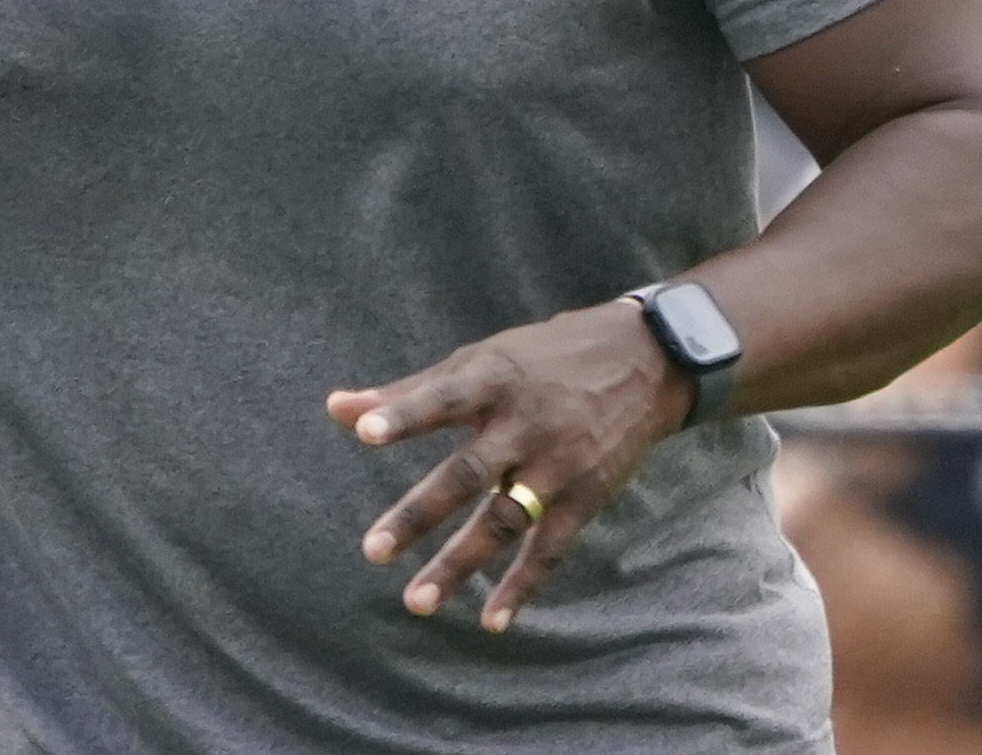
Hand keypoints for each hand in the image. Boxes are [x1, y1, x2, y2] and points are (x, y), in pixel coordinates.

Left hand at [327, 302, 685, 631]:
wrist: (646, 362)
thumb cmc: (541, 360)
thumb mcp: (480, 361)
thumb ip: (408, 392)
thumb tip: (335, 409)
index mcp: (493, 380)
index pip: (441, 398)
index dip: (405, 414)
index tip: (364, 433)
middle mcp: (525, 424)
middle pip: (466, 474)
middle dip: (419, 513)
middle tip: (373, 550)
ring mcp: (558, 465)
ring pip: (502, 522)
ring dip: (459, 564)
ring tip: (416, 601)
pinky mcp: (586, 498)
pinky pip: (549, 549)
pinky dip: (522, 586)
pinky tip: (490, 621)